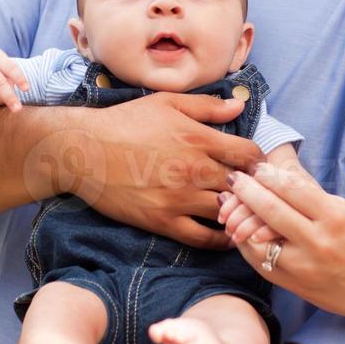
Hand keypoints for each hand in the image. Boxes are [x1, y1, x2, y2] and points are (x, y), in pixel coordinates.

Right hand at [59, 92, 261, 249]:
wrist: (85, 150)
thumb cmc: (125, 121)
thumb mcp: (167, 103)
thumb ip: (207, 107)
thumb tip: (240, 107)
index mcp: (199, 139)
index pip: (250, 155)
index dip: (259, 162)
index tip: (256, 166)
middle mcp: (195, 170)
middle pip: (244, 187)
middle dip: (252, 190)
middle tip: (255, 194)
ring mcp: (180, 198)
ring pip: (228, 213)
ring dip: (239, 214)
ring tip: (242, 213)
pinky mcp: (163, 221)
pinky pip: (204, 238)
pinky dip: (220, 240)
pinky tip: (225, 235)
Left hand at [220, 159, 344, 323]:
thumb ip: (312, 197)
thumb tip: (277, 175)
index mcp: (336, 217)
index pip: (292, 188)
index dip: (268, 174)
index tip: (255, 166)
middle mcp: (318, 241)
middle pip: (271, 210)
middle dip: (247, 190)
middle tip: (235, 178)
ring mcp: (304, 266)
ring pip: (258, 238)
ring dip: (240, 218)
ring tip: (231, 204)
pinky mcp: (294, 285)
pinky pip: (260, 261)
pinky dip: (247, 244)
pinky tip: (241, 230)